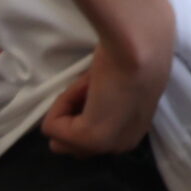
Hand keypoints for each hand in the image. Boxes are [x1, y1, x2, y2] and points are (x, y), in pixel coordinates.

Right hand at [42, 7, 173, 157]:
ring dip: (66, 108)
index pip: (87, 139)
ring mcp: (106, 147)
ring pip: (59, 139)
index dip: (83, 108)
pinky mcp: (90, 139)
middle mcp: (122, 146)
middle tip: (92, 87)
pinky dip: (61, 101)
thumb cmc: (132, 54)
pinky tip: (89, 85)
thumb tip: (84, 106)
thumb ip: (102, 106)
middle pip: (72, 145)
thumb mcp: (115, 88)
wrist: (139, 44)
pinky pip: (51, 127)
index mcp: (132, 134)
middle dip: (72, 114)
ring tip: (91, 86)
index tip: (100, 86)